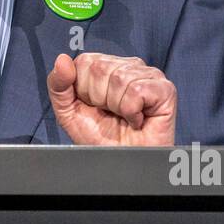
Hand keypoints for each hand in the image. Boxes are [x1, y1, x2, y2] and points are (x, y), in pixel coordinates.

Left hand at [46, 52, 176, 145]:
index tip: (94, 106)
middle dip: (99, 99)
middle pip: (100, 68)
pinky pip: (137, 90)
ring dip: (116, 107)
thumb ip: (59, 85)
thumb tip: (62, 59)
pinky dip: (132, 111)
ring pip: (119, 79)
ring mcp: (148, 75)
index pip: (84, 61)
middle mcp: (127, 65)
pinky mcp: (165, 89)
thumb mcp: (69, 112)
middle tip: (111, 114)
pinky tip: (137, 119)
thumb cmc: (102, 139)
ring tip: (124, 117)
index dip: (83, 90)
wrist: (122, 164)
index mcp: (105, 65)